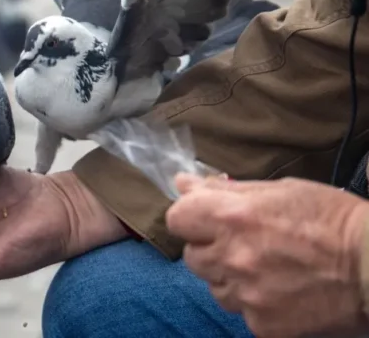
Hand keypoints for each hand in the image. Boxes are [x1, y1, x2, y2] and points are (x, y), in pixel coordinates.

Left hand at [166, 174, 368, 337]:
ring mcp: (247, 295)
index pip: (177, 218)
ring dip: (232, 279)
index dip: (192, 218)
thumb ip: (225, 190)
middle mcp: (233, 257)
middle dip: (213, 249)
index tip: (210, 220)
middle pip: (193, 256)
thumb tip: (183, 184)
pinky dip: (257, 304)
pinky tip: (283, 291)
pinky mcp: (264, 325)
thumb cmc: (332, 220)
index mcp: (233, 217)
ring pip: (215, 288)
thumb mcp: (280, 191)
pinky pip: (243, 313)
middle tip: (248, 245)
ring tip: (270, 269)